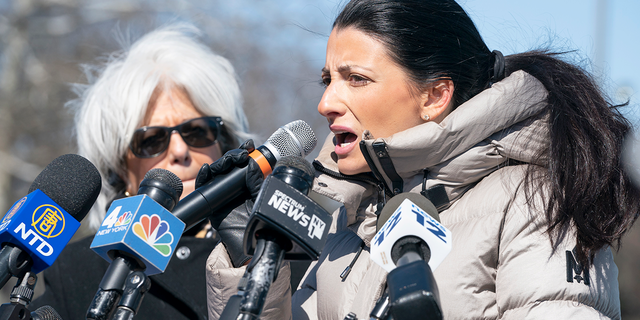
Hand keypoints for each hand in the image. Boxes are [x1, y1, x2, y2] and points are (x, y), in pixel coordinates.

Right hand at [195, 140, 260, 267]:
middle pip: (229, 167)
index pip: (244, 164)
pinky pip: (205, 189)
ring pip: (217, 174)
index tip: (249, 146)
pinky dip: (204, 178)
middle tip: (241, 154)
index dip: (244, 153)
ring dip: (221, 164)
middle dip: (234, 157)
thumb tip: (252, 164)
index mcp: (248, 185)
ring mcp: (222, 196)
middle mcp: (235, 189)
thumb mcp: (263, 197)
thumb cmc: (262, 224)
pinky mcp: (212, 205)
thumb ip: (257, 181)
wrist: (254, 244)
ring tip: (229, 161)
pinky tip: (208, 170)